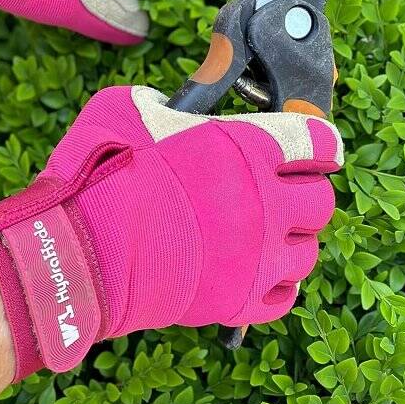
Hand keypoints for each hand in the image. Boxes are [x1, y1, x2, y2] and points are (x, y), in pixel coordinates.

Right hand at [0, 86, 342, 379]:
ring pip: (310, 250)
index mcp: (248, 147)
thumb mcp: (131, 107)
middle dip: (307, 191)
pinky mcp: (238, 300)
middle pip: (322, 200)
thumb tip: (175, 110)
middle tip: (284, 189)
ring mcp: (257, 257)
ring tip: (268, 233)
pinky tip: (259, 269)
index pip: (319, 140)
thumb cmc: (103, 171)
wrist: (82, 249)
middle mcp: (265, 202)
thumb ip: (169, 103)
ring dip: (293, 238)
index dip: (321, 142)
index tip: (316, 148)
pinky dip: (278, 282)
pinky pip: (284, 297)